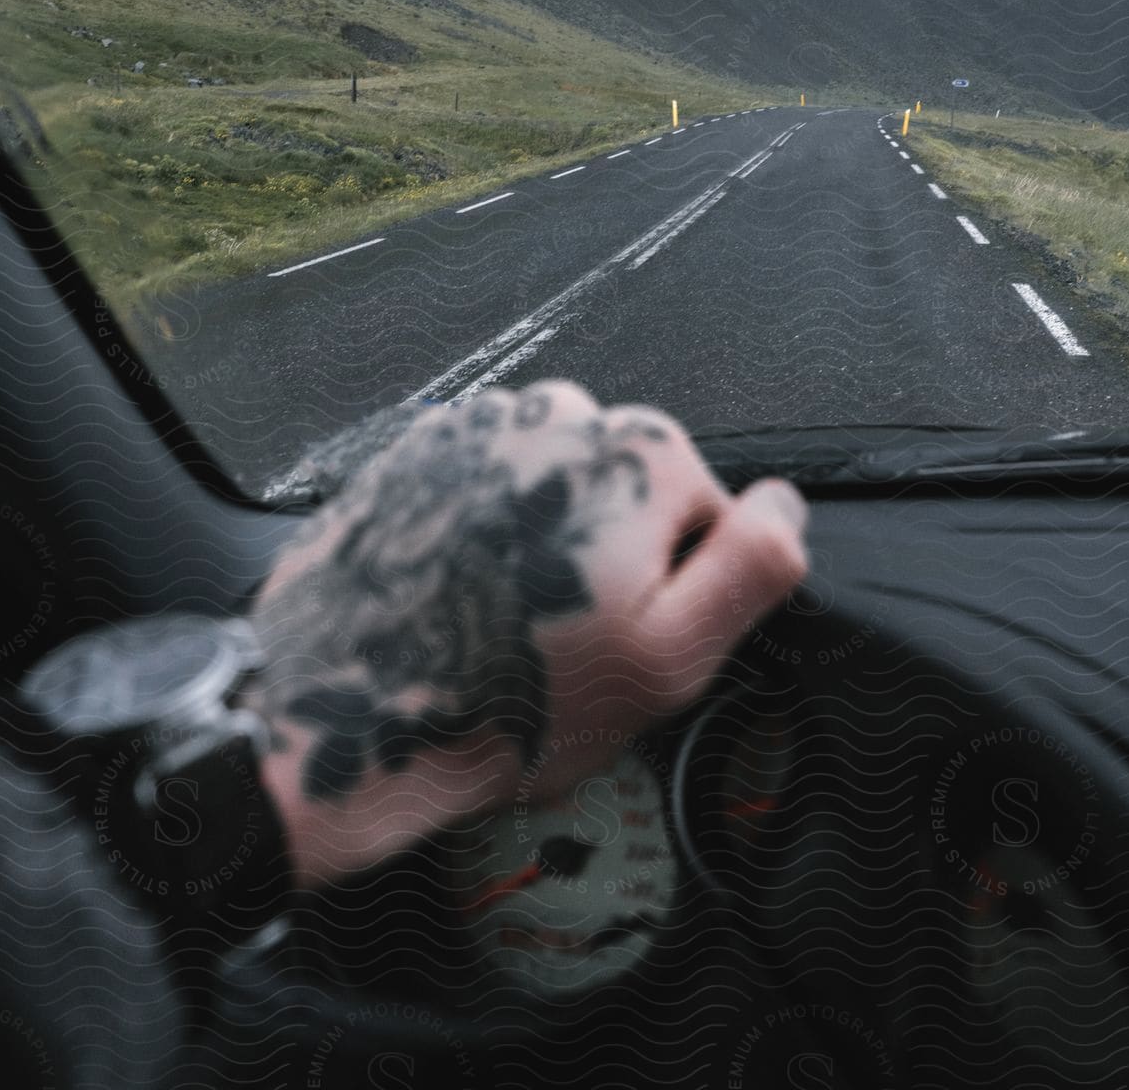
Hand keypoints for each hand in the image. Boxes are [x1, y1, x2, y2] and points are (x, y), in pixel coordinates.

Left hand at [243, 381, 809, 885]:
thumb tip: (787, 504)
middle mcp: (563, 413)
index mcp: (642, 454)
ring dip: (543, 545)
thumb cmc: (509, 700)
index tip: (620, 640)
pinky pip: (488, 488)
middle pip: (627, 495)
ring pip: (556, 491)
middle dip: (607, 561)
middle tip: (556, 642)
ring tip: (498, 623)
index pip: (705, 519)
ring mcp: (482, 425)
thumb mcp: (670, 659)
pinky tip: (457, 598)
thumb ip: (751, 566)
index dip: (673, 592)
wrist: (341, 716)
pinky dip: (484, 534)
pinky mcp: (419, 451)